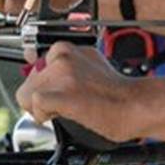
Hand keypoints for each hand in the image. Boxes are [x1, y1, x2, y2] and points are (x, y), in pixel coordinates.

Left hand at [15, 43, 137, 143]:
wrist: (136, 105)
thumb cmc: (119, 93)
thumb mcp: (92, 67)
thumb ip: (68, 67)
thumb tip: (47, 73)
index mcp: (70, 48)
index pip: (37, 66)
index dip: (45, 85)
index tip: (57, 93)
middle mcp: (63, 57)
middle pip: (29, 81)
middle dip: (42, 96)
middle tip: (65, 105)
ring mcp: (60, 74)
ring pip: (27, 93)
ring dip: (42, 107)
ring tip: (68, 110)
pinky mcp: (60, 94)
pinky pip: (34, 106)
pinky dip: (43, 115)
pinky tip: (62, 115)